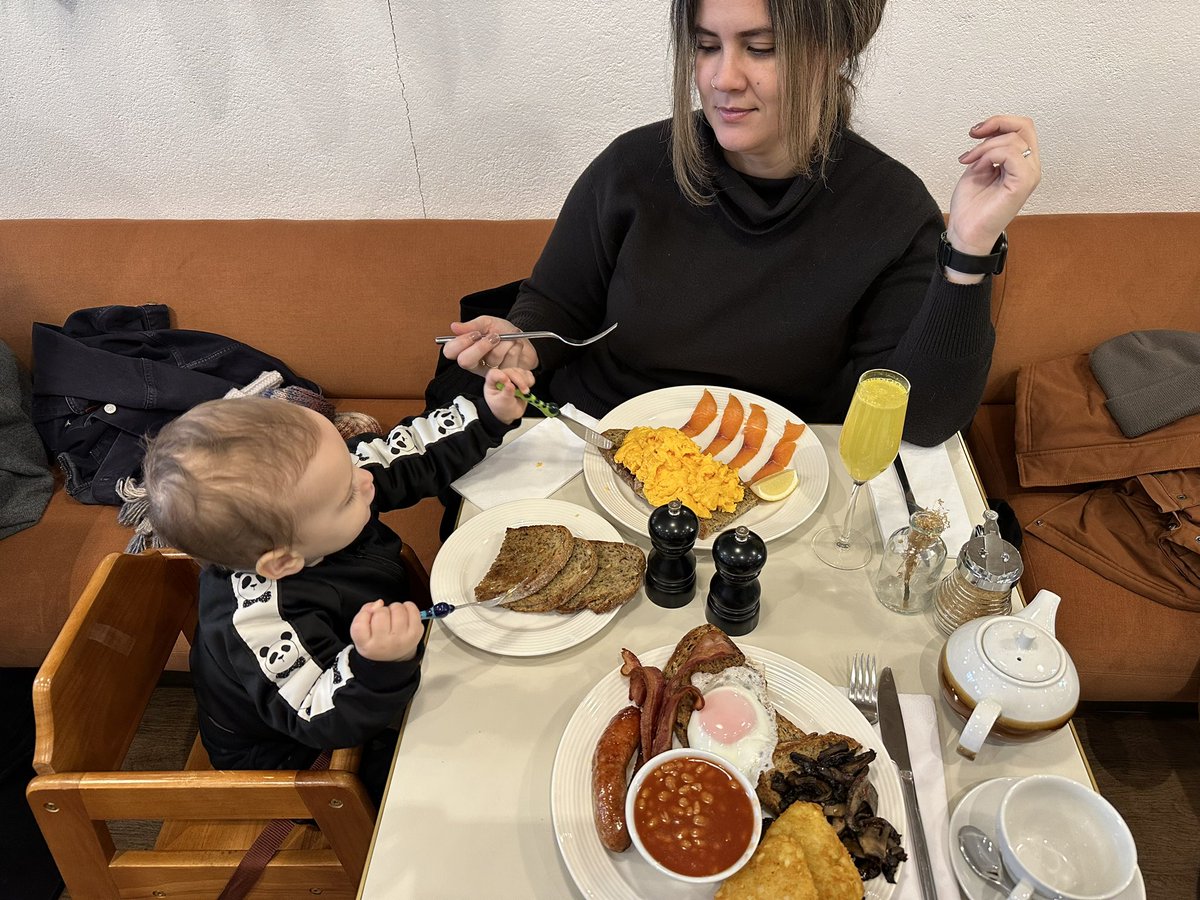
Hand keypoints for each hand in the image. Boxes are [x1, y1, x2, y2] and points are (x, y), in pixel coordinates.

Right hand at [350, 599, 423, 662]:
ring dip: (394, 608)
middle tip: (383, 618)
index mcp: (367, 645)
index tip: (369, 618)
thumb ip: (363, 614)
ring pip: (397, 608)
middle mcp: (385, 644)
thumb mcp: (362, 633)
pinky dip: (408, 606)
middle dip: (381, 610)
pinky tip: (404, 614)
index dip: (364, 615)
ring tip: (393, 616)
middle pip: (380, 613)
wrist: (394, 655)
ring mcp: (402, 639)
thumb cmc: (376, 640)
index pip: (360, 624)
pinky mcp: (415, 633)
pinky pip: (412, 608)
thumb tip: (379, 603)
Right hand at [442, 316, 539, 375]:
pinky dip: (515, 348)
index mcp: (466, 349)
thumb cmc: (503, 332)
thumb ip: (472, 325)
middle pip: (465, 361)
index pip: (450, 351)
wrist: (524, 339)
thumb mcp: (488, 323)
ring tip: (509, 339)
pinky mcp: (505, 376)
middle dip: (481, 346)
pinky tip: (515, 346)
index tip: (475, 334)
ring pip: (492, 359)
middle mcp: (475, 363)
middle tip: (494, 336)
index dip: (460, 343)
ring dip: (505, 343)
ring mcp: (489, 372)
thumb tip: (454, 327)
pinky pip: (508, 362)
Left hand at [483, 366, 534, 423]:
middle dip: (519, 381)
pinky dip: (530, 380)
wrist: (511, 413)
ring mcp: (512, 376)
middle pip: (510, 372)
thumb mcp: (502, 404)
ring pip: (520, 372)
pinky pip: (528, 374)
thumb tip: (510, 385)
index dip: (500, 376)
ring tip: (525, 392)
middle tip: (524, 391)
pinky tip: (528, 387)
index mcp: (492, 382)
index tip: (507, 382)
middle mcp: (502, 376)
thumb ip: (506, 394)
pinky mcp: (522, 378)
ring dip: (525, 381)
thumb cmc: (502, 408)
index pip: (493, 373)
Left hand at [946, 115, 1041, 255]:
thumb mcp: (979, 166)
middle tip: (972, 137)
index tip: (975, 132)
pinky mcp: (1023, 184)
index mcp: (1022, 162)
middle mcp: (1030, 167)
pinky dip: (990, 155)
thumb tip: (990, 133)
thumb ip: (989, 149)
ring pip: (1014, 140)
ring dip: (985, 146)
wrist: (965, 230)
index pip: (1022, 127)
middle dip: (995, 125)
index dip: (999, 122)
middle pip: (1024, 126)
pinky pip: (1011, 154)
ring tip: (970, 161)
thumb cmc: (972, 205)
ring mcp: (1030, 175)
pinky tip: (979, 168)